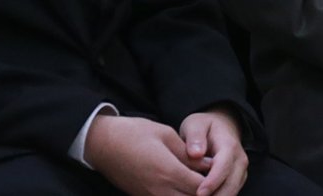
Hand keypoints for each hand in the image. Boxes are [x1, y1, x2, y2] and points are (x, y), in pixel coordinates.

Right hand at [84, 115, 204, 195]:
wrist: (101, 143)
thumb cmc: (134, 133)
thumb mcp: (165, 135)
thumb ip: (188, 153)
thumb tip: (209, 164)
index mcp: (168, 171)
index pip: (201, 187)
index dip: (214, 183)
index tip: (220, 172)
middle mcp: (160, 189)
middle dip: (206, 193)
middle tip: (213, 181)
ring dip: (191, 195)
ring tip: (197, 184)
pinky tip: (182, 188)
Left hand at [178, 109, 248, 195]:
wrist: (222, 126)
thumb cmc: (205, 126)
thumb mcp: (196, 124)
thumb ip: (195, 136)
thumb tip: (195, 153)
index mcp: (229, 146)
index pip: (224, 167)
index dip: (212, 182)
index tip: (199, 193)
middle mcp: (240, 160)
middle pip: (231, 185)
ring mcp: (241, 171)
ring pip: (232, 192)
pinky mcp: (237, 180)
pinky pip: (230, 193)